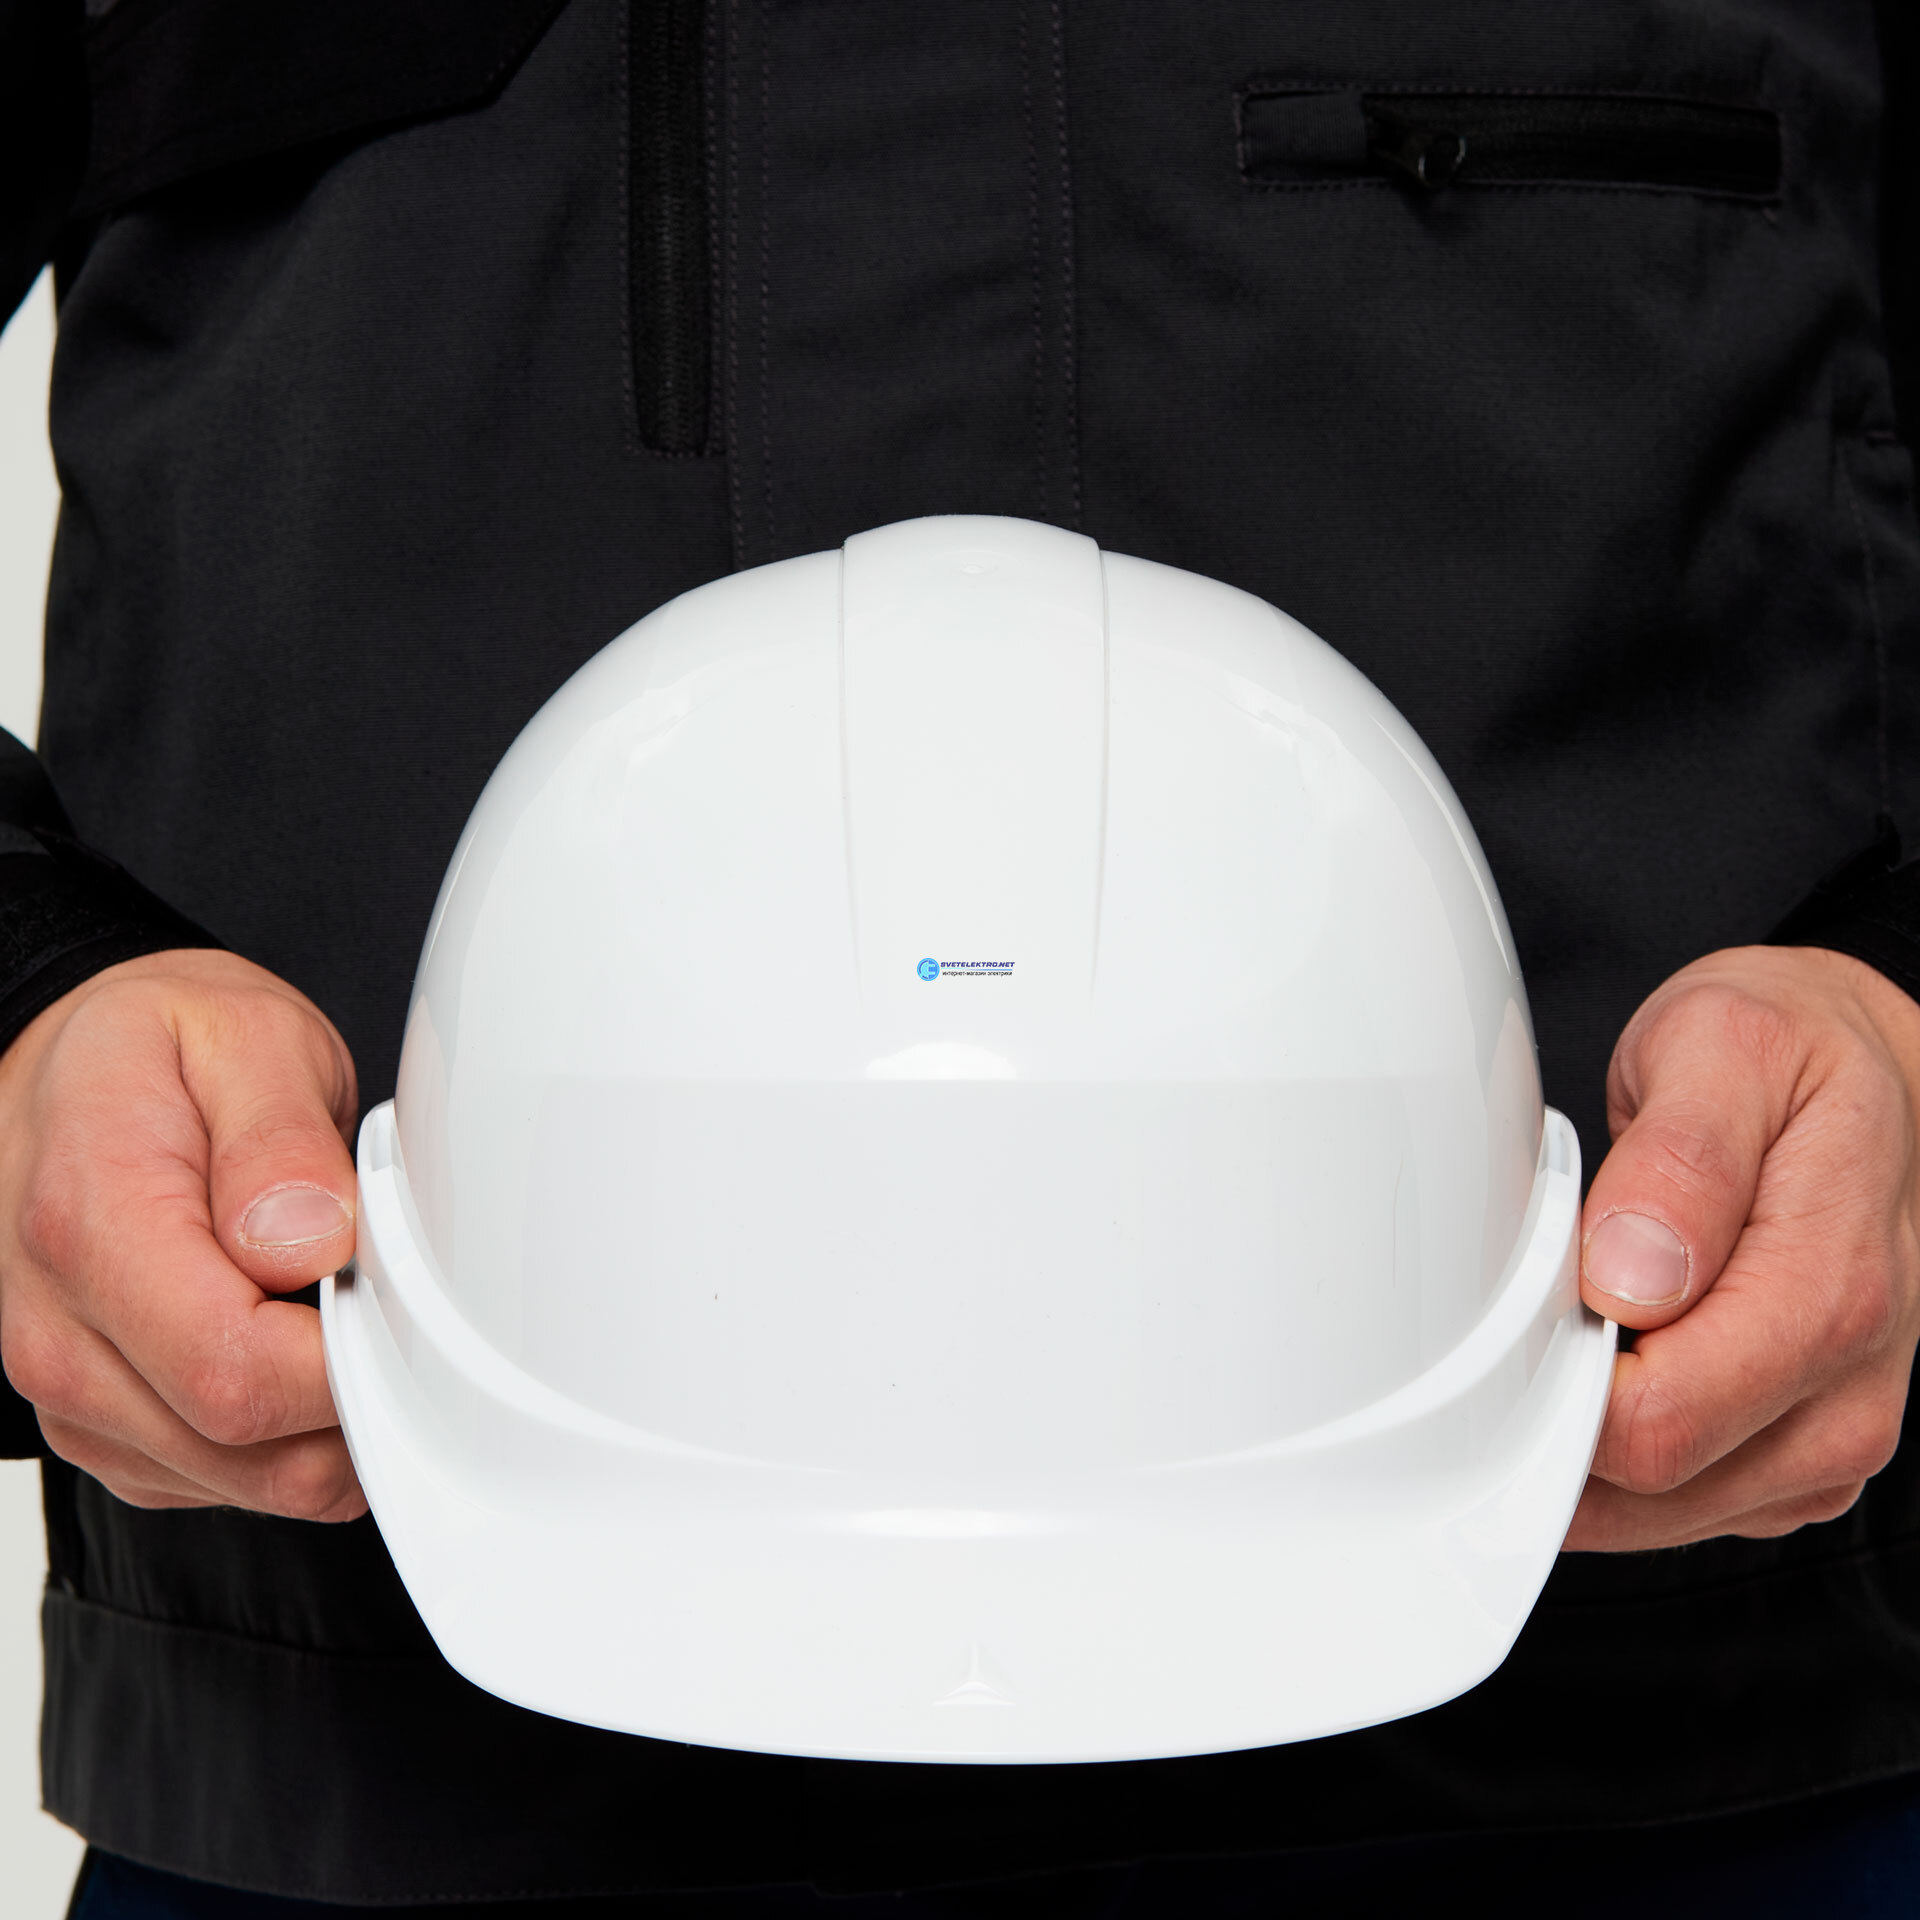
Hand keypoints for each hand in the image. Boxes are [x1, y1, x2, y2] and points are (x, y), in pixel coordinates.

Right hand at [0, 948, 365, 1518]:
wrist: (76, 1070)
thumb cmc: (160, 1050)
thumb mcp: (243, 1039)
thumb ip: (282, 1145)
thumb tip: (317, 1241)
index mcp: (90, 1228)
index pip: (235, 1371)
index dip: (351, 1359)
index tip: (409, 1300)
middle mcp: (62, 1333)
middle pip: (252, 1444)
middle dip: (362, 1389)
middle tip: (399, 1293)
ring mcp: (77, 1394)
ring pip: (256, 1481)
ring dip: (337, 1418)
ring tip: (348, 1302)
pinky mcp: (111, 1429)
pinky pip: (238, 1480)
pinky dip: (301, 1432)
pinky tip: (307, 1340)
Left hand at [1565, 945, 1919, 1550]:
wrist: (1869, 1069)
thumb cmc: (1797, 1053)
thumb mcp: (1726, 1047)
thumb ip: (1680, 1160)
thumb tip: (1629, 1275)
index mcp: (1829, 1296)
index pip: (1654, 1426)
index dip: (1551, 1387)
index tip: (1508, 1318)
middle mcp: (1845, 1388)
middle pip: (1645, 1486)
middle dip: (1555, 1414)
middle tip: (1527, 1305)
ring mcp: (1827, 1432)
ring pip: (1654, 1514)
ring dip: (1583, 1440)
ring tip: (1575, 1320)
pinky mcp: (1799, 1453)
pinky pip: (1678, 1504)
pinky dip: (1616, 1455)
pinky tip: (1607, 1362)